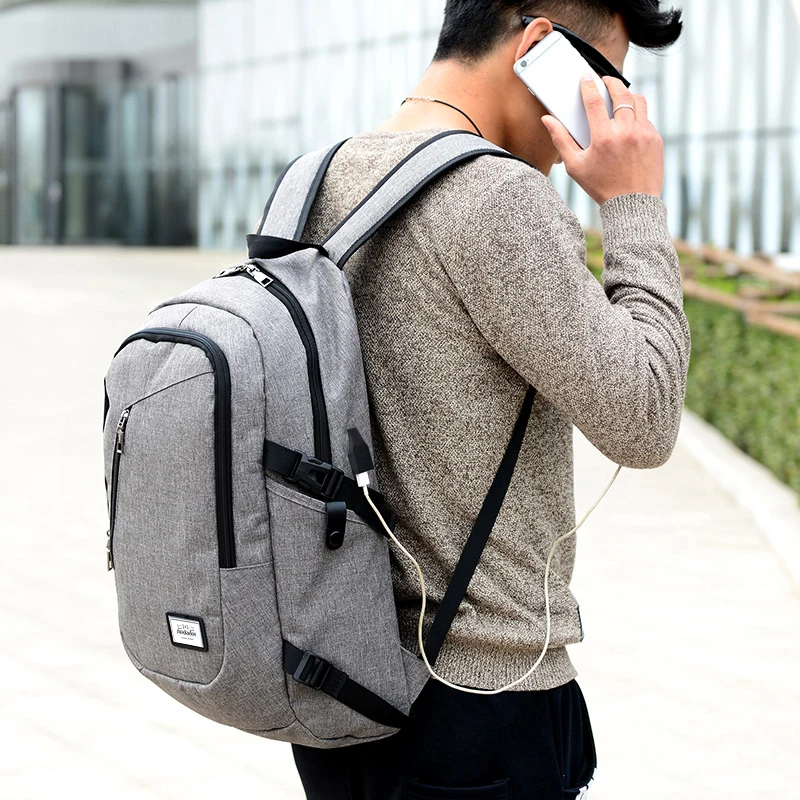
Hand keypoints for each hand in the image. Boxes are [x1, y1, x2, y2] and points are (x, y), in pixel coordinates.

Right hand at [541, 75, 664, 206]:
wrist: (632, 204)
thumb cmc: (600, 187)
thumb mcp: (575, 166)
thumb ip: (561, 140)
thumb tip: (547, 119)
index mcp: (603, 138)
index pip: (594, 100)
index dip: (588, 85)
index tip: (586, 78)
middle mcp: (625, 131)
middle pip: (620, 93)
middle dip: (611, 82)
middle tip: (605, 81)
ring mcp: (644, 133)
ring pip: (637, 101)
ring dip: (627, 95)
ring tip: (619, 98)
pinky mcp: (655, 139)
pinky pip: (646, 118)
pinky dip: (636, 116)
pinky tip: (628, 122)